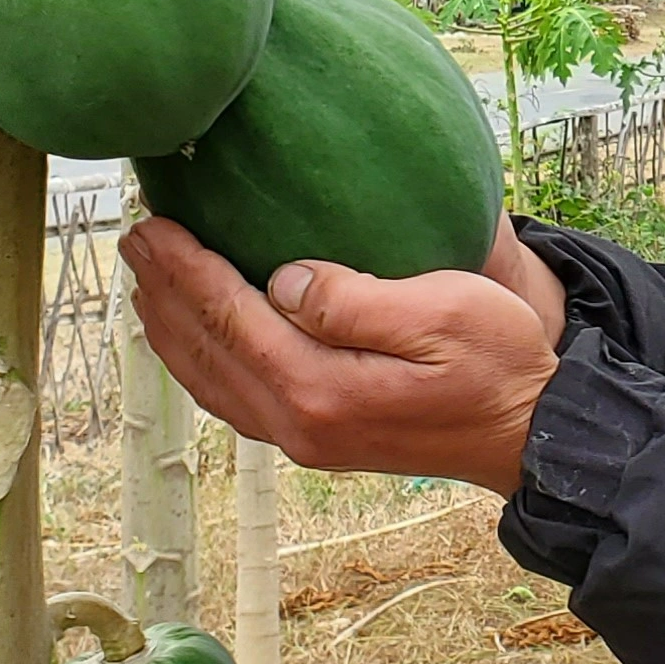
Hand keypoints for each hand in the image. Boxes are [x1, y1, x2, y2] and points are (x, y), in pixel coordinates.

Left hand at [122, 213, 564, 497]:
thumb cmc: (500, 365)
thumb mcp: (444, 313)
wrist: (531, 436)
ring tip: (148, 282)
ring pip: (210, 381)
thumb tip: (283, 280)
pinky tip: (197, 337)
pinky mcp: (318, 440)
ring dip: (171, 329)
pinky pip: (233, 399)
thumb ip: (356, 299)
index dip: (185, 267)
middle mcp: (298, 422)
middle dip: (162, 293)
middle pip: (205, 352)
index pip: (229, 317)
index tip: (153, 223)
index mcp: (321, 387)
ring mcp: (304, 438)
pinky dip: (199, 362)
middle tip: (133, 239)